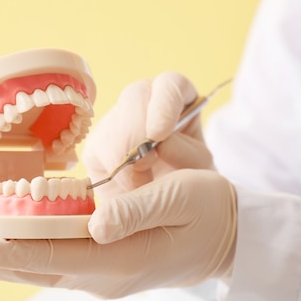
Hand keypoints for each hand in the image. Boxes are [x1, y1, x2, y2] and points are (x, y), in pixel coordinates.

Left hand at [0, 169, 236, 298]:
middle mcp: (98, 273)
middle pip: (24, 267)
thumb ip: (137, 211)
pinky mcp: (96, 257)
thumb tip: (94, 223)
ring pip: (28, 265)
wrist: (227, 235)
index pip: (46, 256)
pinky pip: (42, 256)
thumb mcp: (184, 199)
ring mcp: (95, 269)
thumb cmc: (208, 213)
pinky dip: (8, 250)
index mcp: (118, 260)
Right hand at [83, 72, 214, 196]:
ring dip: (123, 157)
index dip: (163, 103)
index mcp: (178, 101)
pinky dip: (112, 173)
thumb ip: (188, 155)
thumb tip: (159, 146)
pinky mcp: (98, 148)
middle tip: (146, 163)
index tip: (159, 134)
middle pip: (134, 96)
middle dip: (136, 130)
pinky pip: (96, 151)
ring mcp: (118, 124)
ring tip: (142, 185)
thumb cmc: (196, 187)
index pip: (170, 84)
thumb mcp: (203, 172)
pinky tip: (128, 190)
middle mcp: (145, 106)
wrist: (176, 216)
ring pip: (112, 124)